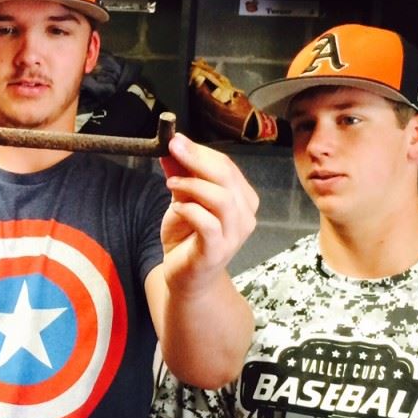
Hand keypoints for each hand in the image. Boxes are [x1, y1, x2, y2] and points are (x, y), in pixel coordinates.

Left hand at [159, 132, 257, 294]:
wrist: (185, 277)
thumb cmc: (187, 238)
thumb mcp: (182, 200)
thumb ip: (180, 176)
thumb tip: (172, 147)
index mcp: (242, 198)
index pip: (227, 166)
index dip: (200, 151)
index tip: (175, 140)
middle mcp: (245, 215)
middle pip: (227, 177)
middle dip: (197, 159)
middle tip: (173, 149)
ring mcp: (235, 234)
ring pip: (222, 198)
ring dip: (193, 185)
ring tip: (171, 183)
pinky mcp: (218, 250)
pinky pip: (209, 223)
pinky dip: (190, 210)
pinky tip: (176, 208)